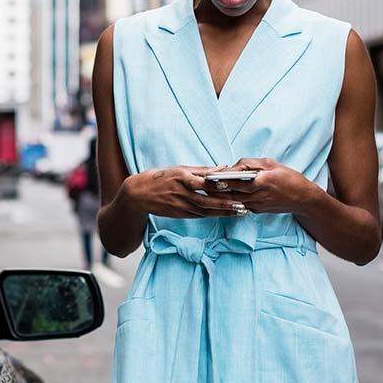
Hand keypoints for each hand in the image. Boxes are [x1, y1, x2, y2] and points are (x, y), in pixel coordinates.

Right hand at [123, 165, 248, 218]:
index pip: (205, 183)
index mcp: (182, 178)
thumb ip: (201, 170)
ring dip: (224, 212)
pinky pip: (200, 215)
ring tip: (240, 211)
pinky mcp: (180, 214)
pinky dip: (214, 215)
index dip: (221, 185)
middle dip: (227, 204)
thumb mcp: (178, 169)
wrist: (137, 195)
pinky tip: (226, 215)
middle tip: (244, 205)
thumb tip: (222, 168)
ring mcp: (181, 206)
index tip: (236, 185)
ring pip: (206, 210)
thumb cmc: (159, 178)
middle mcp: (182, 193)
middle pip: (208, 200)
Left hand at [205, 157, 318, 214]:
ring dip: (219, 198)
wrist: (303, 199)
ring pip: (233, 202)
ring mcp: (257, 205)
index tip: (209, 177)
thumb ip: (251, 163)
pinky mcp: (256, 211)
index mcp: (263, 182)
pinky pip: (239, 206)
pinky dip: (228, 202)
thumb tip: (233, 166)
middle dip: (215, 190)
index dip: (222, 180)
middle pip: (231, 194)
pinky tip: (218, 198)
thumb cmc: (288, 178)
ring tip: (204, 191)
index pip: (238, 182)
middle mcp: (258, 196)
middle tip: (200, 185)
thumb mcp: (271, 164)